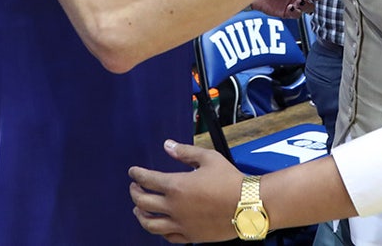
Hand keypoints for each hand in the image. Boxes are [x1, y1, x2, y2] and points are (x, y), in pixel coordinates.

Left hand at [130, 140, 245, 243]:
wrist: (248, 205)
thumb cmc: (231, 181)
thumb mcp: (208, 158)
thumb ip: (185, 152)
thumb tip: (168, 145)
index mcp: (176, 186)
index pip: (146, 180)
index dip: (136, 174)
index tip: (133, 172)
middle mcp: (174, 207)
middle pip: (143, 201)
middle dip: (135, 192)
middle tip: (134, 188)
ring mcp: (181, 223)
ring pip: (150, 224)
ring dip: (140, 215)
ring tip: (139, 209)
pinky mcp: (190, 236)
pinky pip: (168, 236)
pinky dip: (159, 230)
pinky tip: (159, 225)